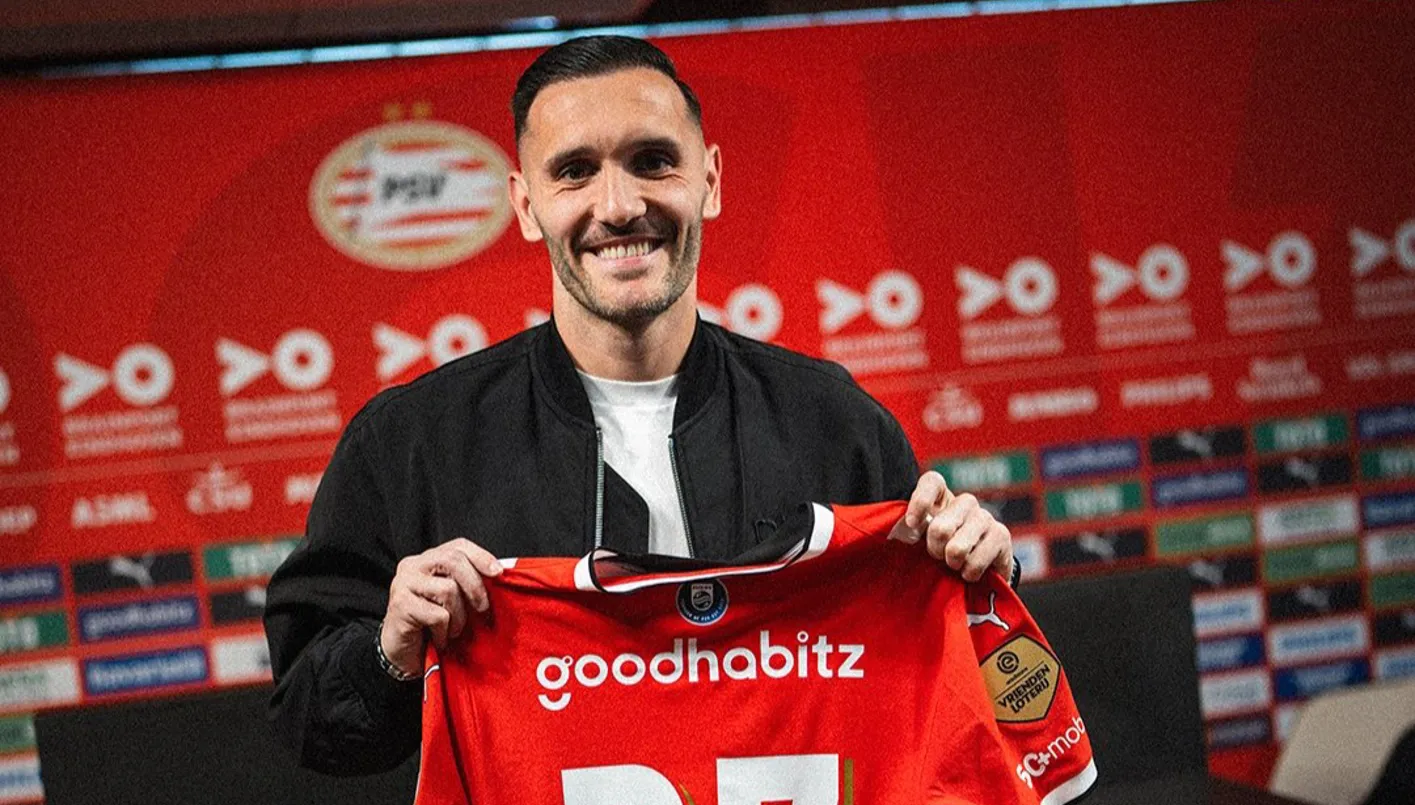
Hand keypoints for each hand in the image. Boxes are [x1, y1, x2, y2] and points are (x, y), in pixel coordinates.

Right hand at [380, 539, 503, 676]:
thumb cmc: (432, 626)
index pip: (458, 546)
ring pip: (448, 589)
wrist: (403, 656)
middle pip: (453, 560)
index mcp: (427, 560)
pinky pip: (438, 615)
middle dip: (475, 586)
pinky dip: (444, 632)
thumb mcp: (455, 600)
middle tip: (482, 609)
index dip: (481, 556)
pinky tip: (438, 639)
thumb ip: (469, 583)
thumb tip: (500, 574)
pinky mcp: (400, 605)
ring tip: (453, 631)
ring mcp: (403, 584)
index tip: (499, 573)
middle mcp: (412, 566)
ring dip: (459, 617)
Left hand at [889, 471, 1013, 581]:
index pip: (932, 482)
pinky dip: (969, 574)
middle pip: (940, 528)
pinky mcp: (1001, 534)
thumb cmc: (944, 552)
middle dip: (935, 550)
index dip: (920, 501)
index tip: (911, 524)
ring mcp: (985, 517)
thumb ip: (912, 532)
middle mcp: (965, 503)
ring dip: (952, 564)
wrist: (979, 572)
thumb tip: (905, 528)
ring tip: (955, 564)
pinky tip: (970, 571)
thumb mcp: (924, 540)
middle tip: (938, 556)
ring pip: (957, 548)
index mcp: (941, 498)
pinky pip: (976, 561)